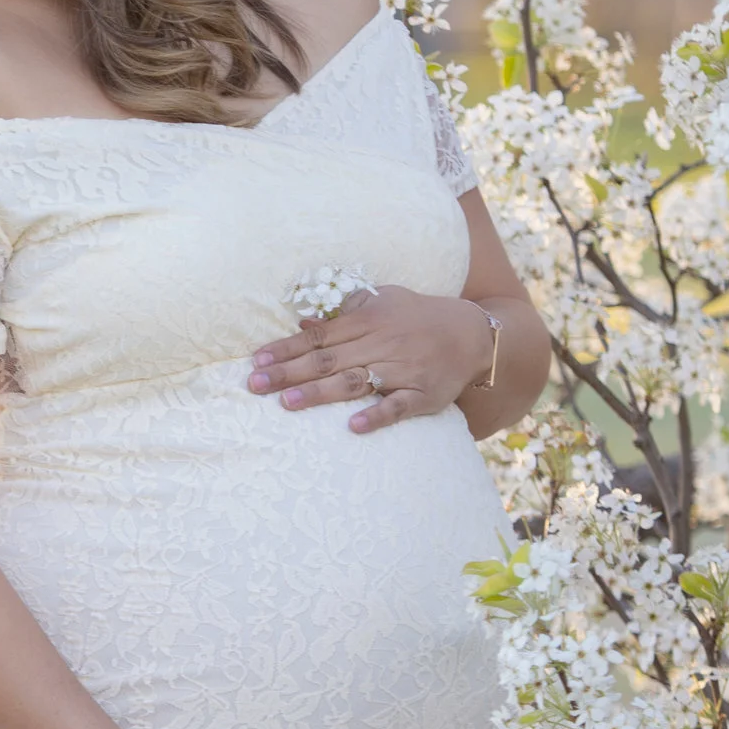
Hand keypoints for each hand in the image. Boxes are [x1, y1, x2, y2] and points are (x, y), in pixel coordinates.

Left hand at [247, 285, 494, 432]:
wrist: (472, 335)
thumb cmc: (418, 317)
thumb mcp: (384, 302)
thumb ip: (345, 312)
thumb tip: (304, 322)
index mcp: (368, 321)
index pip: (318, 337)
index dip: (286, 348)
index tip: (258, 359)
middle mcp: (381, 345)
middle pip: (327, 361)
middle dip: (289, 373)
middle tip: (256, 384)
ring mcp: (402, 371)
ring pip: (354, 382)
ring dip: (319, 393)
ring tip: (287, 403)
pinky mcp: (422, 395)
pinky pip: (397, 407)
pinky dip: (376, 416)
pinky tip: (352, 426)